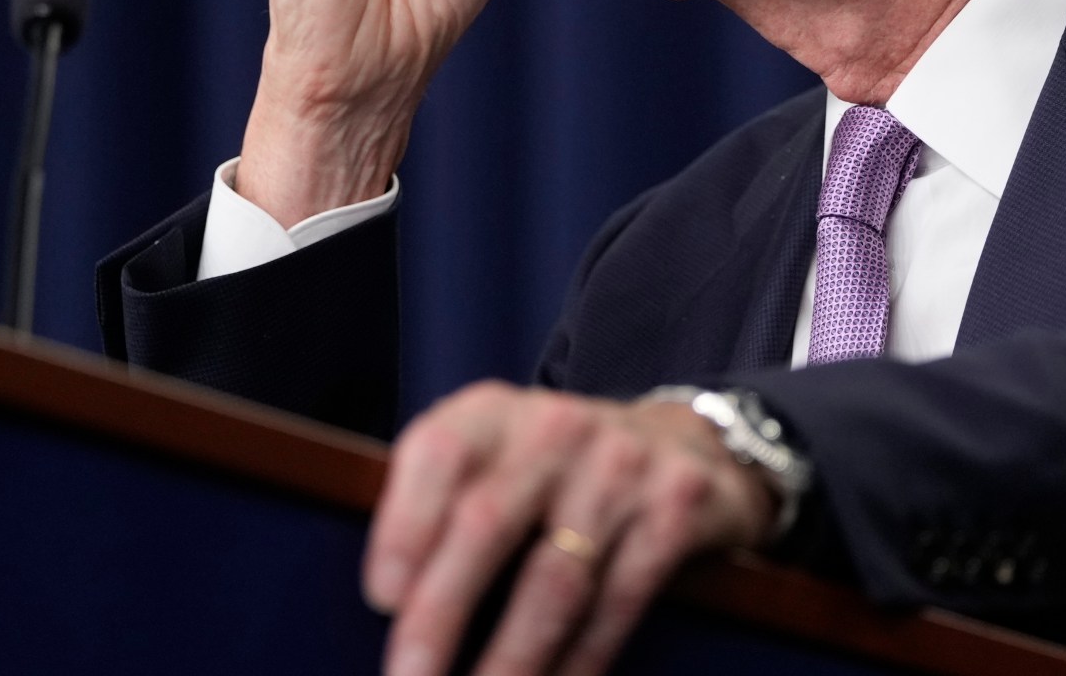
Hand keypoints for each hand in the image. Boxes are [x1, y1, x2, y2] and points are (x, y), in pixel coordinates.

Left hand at [363, 383, 776, 675]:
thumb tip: (391, 606)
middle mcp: (556, 428)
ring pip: (555, 580)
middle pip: (487, 524)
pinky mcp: (676, 507)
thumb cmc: (557, 473)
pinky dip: (581, 660)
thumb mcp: (498, 459)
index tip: (382, 600)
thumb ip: (442, 507)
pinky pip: (618, 601)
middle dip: (440, 615)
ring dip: (512, 659)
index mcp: (494, 414)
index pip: (439, 453)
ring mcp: (621, 465)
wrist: (683, 445)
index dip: (404, 526)